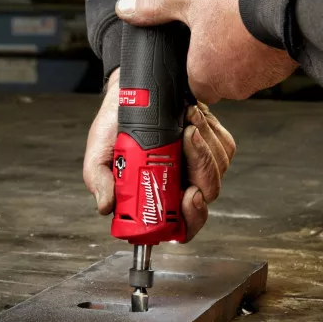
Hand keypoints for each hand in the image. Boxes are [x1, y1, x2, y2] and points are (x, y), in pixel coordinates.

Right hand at [82, 68, 235, 241]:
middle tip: (187, 144)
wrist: (128, 94)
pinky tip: (192, 118)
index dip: (191, 218)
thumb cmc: (115, 128)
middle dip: (201, 169)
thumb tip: (106, 205)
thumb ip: (99, 180)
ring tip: (183, 126)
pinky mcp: (214, 145)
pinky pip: (223, 146)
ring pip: (218, 169)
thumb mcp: (99, 154)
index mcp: (156, 198)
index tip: (188, 196)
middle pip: (207, 194)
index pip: (183, 227)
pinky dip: (210, 130)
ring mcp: (200, 167)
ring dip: (203, 144)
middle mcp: (181, 186)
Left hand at [115, 0, 298, 103]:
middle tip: (219, 24)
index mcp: (203, 76)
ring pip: (243, 71)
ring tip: (242, 20)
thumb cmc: (238, 2)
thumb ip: (155, 6)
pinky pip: (267, 64)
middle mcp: (231, 86)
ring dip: (242, 51)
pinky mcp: (282, 71)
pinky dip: (263, 48)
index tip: (197, 41)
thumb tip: (127, 8)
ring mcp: (260, 81)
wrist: (289, 0)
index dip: (193, 60)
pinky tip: (262, 26)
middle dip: (218, 54)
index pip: (190, 81)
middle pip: (218, 77)